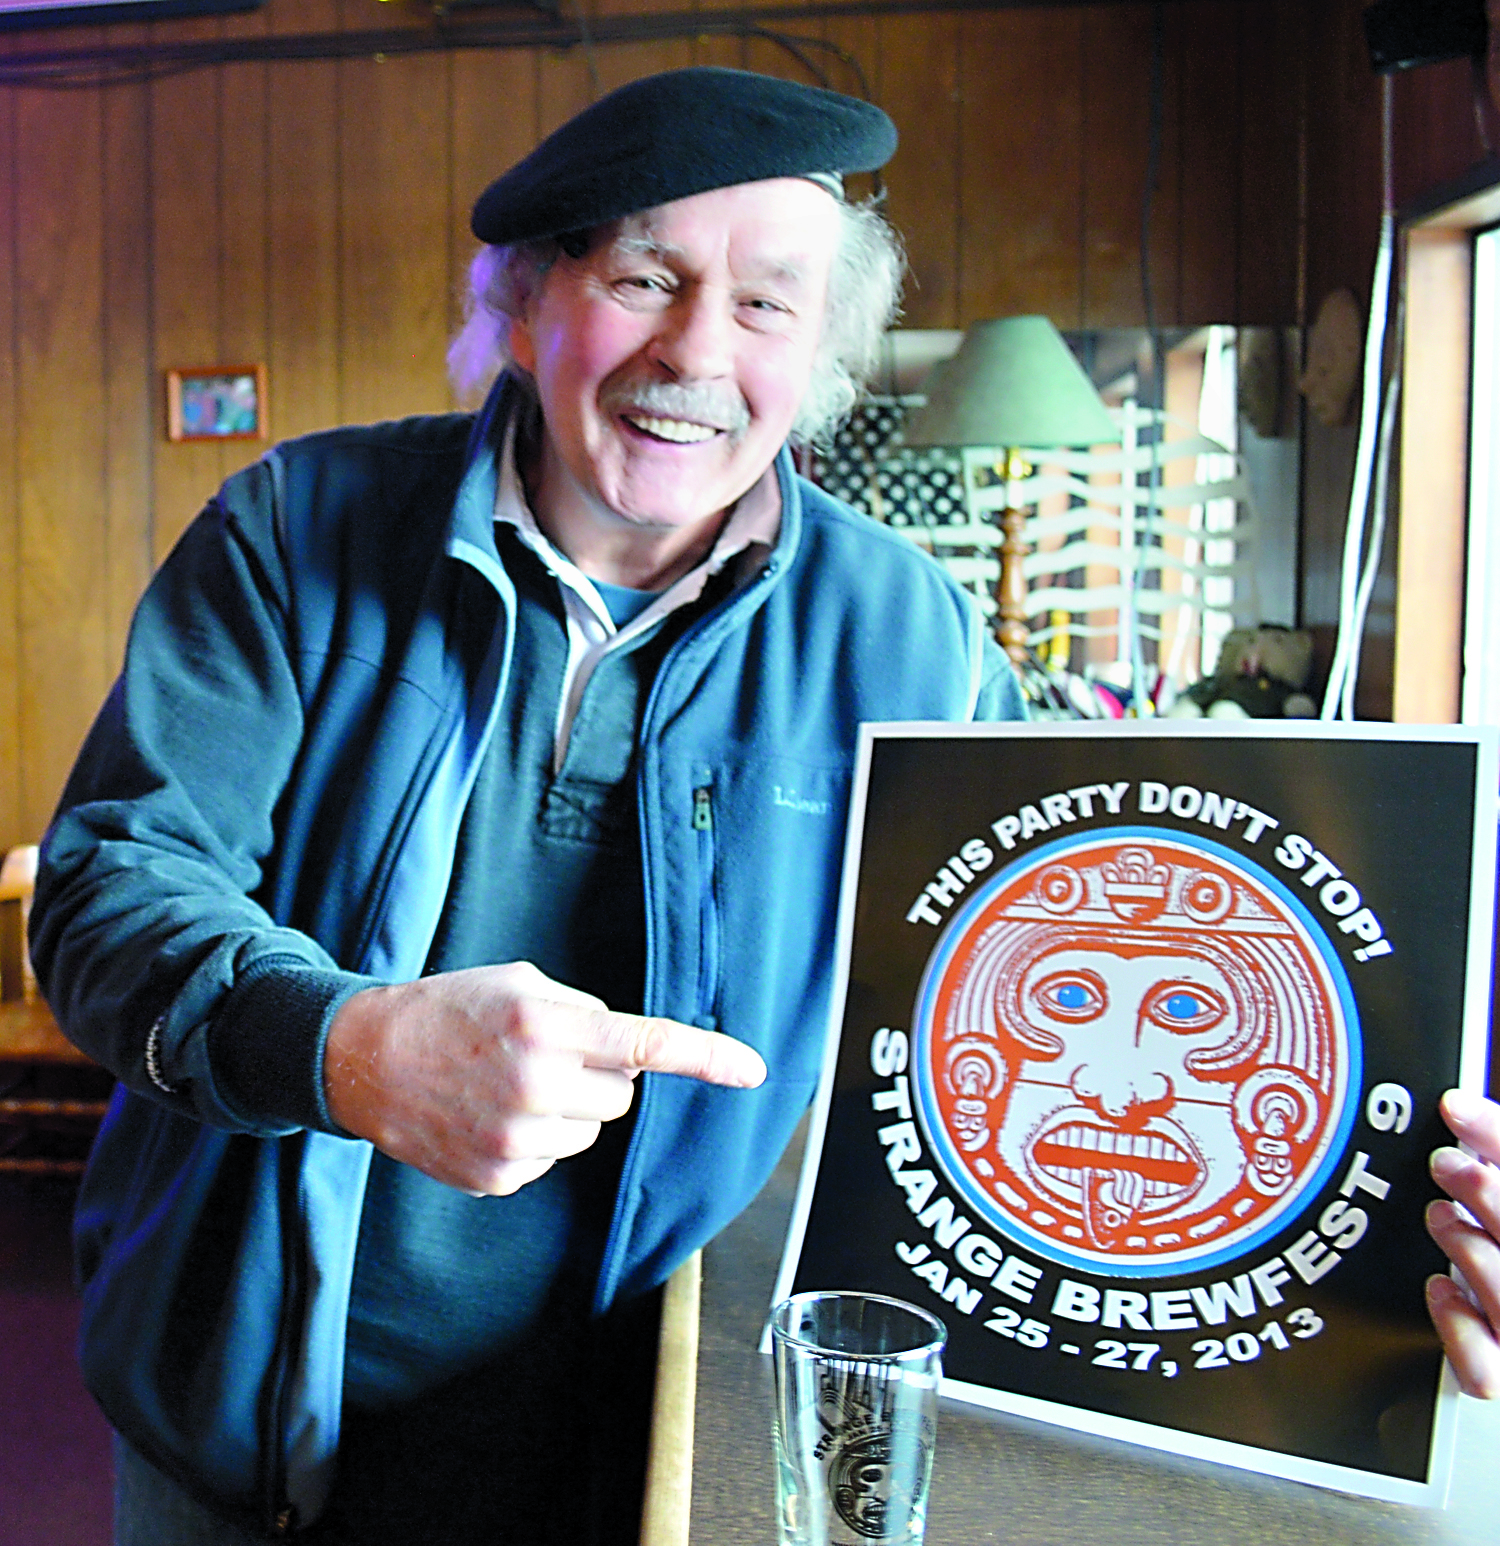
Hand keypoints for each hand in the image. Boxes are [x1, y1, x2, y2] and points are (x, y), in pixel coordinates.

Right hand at [324, 961, 765, 1194]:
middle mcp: (536, 1086)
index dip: (705, 1057)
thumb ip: (585, 1012)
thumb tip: (634, 1055)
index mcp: (546, 1027)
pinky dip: (535, 1138)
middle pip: (622, 1094)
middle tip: (544, 1056)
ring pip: (591, 1130)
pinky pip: (553, 1158)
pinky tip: (489, 1115)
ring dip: (568, 1108)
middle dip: (597, 1074)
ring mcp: (517, 1138)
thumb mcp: (520, 983)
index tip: (753, 1070)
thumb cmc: (451, 1011)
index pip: (645, 1044)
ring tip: (508, 1084)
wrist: (367, 1060)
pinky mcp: (499, 1176)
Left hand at [1426, 1088, 1499, 1396]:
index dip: (1497, 1135)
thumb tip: (1459, 1110)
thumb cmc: (1491, 1253)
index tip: (1455, 1108)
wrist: (1492, 1314)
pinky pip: (1487, 1371)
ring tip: (1441, 1219)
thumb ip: (1493, 1154)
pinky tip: (1439, 1290)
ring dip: (1471, 1249)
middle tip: (1447, 1163)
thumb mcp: (1491, 1204)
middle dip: (1489, 1193)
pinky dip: (1459, 1329)